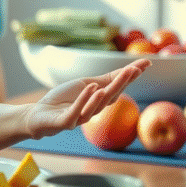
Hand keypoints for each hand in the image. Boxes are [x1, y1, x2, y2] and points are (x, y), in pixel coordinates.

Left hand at [23, 58, 150, 138]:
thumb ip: (105, 80)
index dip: (130, 76)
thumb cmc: (64, 99)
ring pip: (95, 107)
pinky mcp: (65, 122)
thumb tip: (129, 69)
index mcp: (98, 100)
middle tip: (133, 69)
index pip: (117, 87)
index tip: (146, 63)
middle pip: (110, 97)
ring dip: (103, 95)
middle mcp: (92, 110)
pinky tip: (90, 88)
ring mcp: (79, 118)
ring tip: (111, 82)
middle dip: (121, 83)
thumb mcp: (86, 84)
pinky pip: (75, 113)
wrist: (39, 114)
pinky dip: (83, 101)